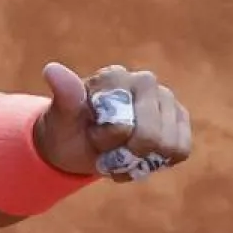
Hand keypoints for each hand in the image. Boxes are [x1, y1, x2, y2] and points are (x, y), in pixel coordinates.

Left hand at [33, 63, 193, 182]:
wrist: (76, 143)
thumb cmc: (67, 129)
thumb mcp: (60, 119)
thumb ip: (64, 96)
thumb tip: (52, 69)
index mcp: (114, 76)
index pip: (122, 126)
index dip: (105, 140)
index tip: (89, 132)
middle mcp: (144, 81)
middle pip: (151, 138)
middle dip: (124, 154)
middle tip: (104, 148)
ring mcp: (165, 98)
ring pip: (168, 146)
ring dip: (140, 161)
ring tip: (119, 152)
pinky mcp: (179, 117)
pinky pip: (180, 150)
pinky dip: (158, 163)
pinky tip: (138, 156)